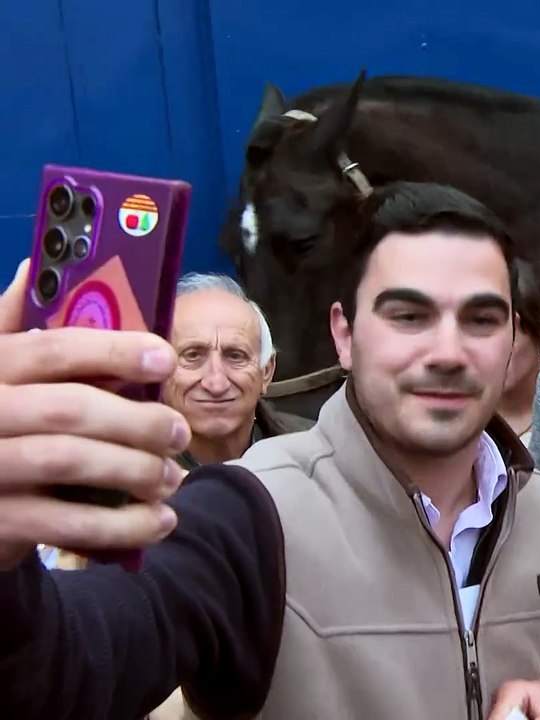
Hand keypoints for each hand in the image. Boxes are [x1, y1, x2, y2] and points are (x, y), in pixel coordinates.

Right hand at [0, 260, 190, 569]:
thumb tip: (34, 268)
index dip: (113, 350)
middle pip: (69, 408)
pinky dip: (122, 524)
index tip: (165, 355)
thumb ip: (14, 327)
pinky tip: (158, 520)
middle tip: (178, 432)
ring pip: (70, 461)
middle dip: (137, 420)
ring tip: (172, 478)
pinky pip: (66, 522)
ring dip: (135, 470)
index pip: (50, 349)